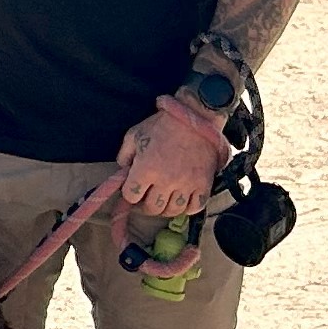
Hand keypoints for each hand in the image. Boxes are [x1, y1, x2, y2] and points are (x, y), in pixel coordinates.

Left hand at [117, 99, 223, 218]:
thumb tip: (123, 172)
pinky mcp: (204, 185)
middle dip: (145, 205)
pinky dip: (187, 208)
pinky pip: (195, 208)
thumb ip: (124, 155)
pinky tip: (181, 200)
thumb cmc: (162, 125)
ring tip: (163, 199)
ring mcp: (186, 185)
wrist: (195, 117)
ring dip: (165, 208)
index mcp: (145, 169)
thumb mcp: (134, 135)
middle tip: (146, 198)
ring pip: (172, 211)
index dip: (129, 194)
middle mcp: (165, 181)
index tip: (133, 190)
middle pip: (151, 209)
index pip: (131, 196)